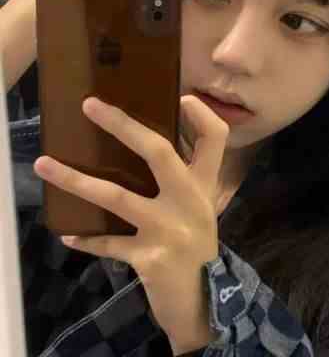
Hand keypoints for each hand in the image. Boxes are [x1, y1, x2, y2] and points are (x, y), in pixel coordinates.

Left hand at [33, 95, 228, 353]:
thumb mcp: (197, 209)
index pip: (216, 139)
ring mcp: (168, 229)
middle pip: (159, 153)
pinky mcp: (149, 257)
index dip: (202, 115)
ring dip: (77, 181)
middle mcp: (189, 202)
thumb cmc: (198, 245)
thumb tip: (145, 150)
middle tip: (90, 106)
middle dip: (124, 126)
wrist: (202, 297)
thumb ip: (181, 183)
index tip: (182, 98)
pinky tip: (69, 234)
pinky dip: (88, 238)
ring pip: (117, 197)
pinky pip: (109, 244)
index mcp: (203, 186)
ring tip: (43, 165)